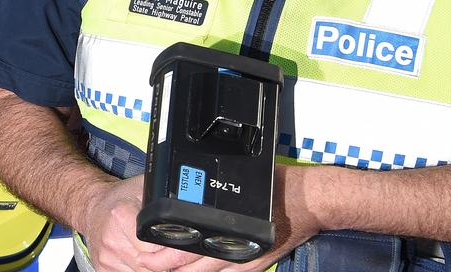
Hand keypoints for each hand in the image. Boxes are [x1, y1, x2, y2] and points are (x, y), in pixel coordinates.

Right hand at [77, 175, 203, 271]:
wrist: (92, 206)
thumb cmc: (120, 198)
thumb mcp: (144, 188)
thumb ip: (164, 198)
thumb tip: (188, 208)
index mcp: (121, 216)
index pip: (157, 247)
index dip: (173, 249)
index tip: (182, 247)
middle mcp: (111, 239)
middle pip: (152, 265)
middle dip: (168, 263)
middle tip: (175, 255)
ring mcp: (107, 257)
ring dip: (158, 269)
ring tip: (161, 256)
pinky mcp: (103, 269)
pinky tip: (147, 260)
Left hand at [141, 164, 326, 271]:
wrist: (306, 201)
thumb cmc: (273, 188)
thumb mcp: (235, 186)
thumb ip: (208, 199)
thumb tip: (178, 203)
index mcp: (222, 227)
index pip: (184, 249)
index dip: (161, 256)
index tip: (143, 256)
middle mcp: (232, 248)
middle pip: (190, 266)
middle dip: (165, 266)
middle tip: (144, 264)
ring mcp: (243, 259)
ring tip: (161, 268)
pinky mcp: (253, 263)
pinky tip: (192, 270)